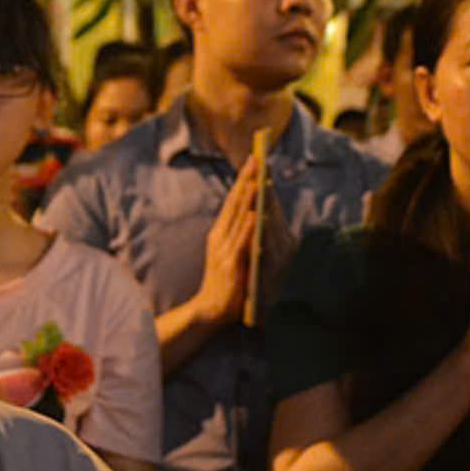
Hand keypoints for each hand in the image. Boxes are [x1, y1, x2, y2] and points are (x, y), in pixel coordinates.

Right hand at [189, 153, 261, 325]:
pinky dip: (248, 227)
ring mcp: (224, 251)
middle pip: (235, 204)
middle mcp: (220, 238)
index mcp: (219, 234)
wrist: (210, 311)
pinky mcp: (231, 266)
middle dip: (247, 180)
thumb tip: (256, 211)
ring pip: (239, 219)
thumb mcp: (229, 253)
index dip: (243, 180)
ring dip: (249, 198)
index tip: (254, 160)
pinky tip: (256, 214)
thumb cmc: (226, 284)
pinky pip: (242, 242)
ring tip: (258, 179)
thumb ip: (239, 234)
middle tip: (257, 159)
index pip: (233, 202)